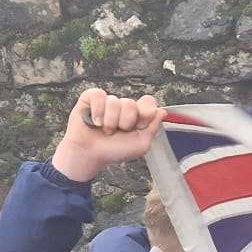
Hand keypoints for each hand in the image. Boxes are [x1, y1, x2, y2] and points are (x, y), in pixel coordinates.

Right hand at [50, 88, 167, 182]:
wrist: (90, 154)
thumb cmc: (113, 150)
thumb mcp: (141, 144)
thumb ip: (153, 128)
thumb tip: (162, 111)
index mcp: (137, 115)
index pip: (148, 102)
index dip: (145, 114)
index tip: (139, 126)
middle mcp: (123, 106)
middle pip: (131, 104)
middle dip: (124, 122)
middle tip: (118, 131)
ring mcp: (108, 101)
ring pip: (114, 102)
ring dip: (109, 122)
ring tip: (105, 130)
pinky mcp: (91, 98)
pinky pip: (99, 96)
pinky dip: (97, 112)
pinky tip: (95, 122)